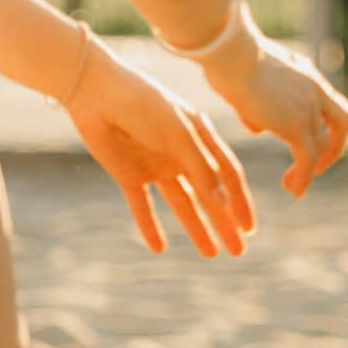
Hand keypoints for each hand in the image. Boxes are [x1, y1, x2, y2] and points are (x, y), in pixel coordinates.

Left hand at [66, 41, 254, 257]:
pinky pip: (143, 206)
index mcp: (202, 138)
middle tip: (238, 252)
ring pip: (183, 204)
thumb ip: (201, 169)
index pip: (228, 175)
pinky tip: (159, 247)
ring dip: (197, 228)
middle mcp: (183, 154)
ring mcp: (157, 166)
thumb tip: (223, 203)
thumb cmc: (145, 105)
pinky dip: (150, 227)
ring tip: (212, 254)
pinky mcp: (130, 174)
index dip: (240, 202)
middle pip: (209, 195)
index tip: (249, 229)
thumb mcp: (179, 135)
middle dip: (225, 223)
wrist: (97, 94)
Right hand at [203, 21, 347, 198]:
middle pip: (342, 121)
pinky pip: (308, 157)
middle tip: (316, 165)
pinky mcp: (296, 124)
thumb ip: (258, 106)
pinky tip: (294, 191)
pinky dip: (304, 177)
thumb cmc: (227, 60)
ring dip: (313, 167)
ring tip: (294, 186)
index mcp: (304, 74)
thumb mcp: (248, 82)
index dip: (322, 123)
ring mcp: (308, 106)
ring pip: (325, 143)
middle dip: (333, 146)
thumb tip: (259, 127)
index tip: (306, 139)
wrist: (230, 52)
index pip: (325, 101)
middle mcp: (313, 89)